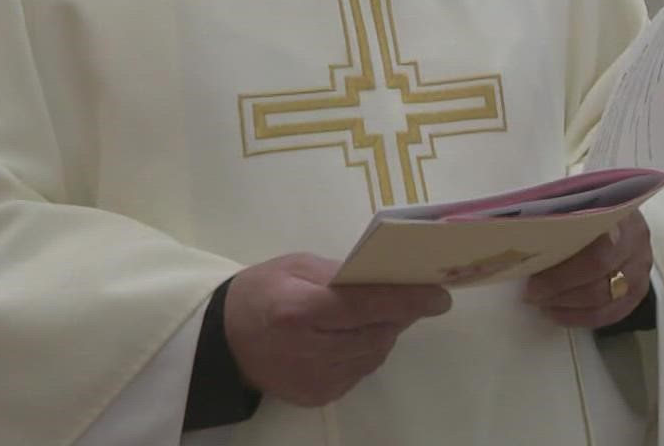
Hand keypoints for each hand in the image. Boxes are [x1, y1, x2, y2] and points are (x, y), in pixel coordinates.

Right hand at [224, 253, 452, 408]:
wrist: (222, 343)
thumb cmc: (262, 292)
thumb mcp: (298, 266)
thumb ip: (344, 272)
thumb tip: (393, 278)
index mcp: (299, 311)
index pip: (366, 305)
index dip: (407, 300)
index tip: (441, 297)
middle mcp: (309, 351)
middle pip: (377, 332)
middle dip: (399, 313)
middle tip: (409, 295)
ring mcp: (314, 380)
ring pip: (375, 354)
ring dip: (384, 332)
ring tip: (373, 313)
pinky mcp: (318, 397)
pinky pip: (361, 371)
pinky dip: (366, 351)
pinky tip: (351, 336)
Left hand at [523, 211, 652, 328]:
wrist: (620, 215)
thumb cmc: (590, 208)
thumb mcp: (575, 201)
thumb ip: (558, 216)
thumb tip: (522, 240)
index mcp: (620, 213)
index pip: (597, 247)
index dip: (564, 268)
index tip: (534, 275)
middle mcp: (636, 240)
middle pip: (600, 274)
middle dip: (560, 288)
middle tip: (532, 293)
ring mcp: (641, 267)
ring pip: (606, 298)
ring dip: (568, 306)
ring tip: (542, 303)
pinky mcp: (640, 290)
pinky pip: (612, 314)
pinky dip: (582, 318)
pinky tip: (559, 313)